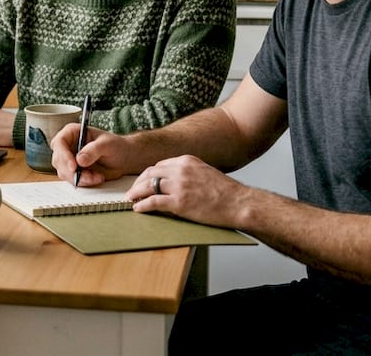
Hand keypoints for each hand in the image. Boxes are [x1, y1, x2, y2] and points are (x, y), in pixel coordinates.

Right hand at [50, 124, 128, 186]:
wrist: (124, 158)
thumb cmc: (116, 146)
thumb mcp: (107, 144)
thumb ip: (94, 150)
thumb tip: (79, 159)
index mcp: (73, 132)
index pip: (59, 143)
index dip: (63, 155)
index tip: (73, 166)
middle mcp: (68, 145)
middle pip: (58, 160)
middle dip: (72, 171)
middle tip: (88, 176)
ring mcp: (69, 159)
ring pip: (64, 172)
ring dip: (80, 178)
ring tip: (96, 176)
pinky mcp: (74, 171)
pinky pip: (72, 179)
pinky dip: (83, 182)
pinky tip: (96, 178)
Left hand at [127, 155, 242, 226]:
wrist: (238, 203)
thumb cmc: (225, 191)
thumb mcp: (204, 172)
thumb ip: (188, 173)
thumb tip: (173, 181)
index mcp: (186, 160)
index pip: (159, 165)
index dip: (148, 175)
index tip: (143, 182)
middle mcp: (180, 170)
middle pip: (150, 173)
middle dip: (138, 182)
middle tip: (132, 191)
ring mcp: (179, 186)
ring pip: (148, 186)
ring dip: (136, 193)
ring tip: (131, 199)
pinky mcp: (179, 202)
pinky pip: (154, 202)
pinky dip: (142, 205)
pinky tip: (138, 209)